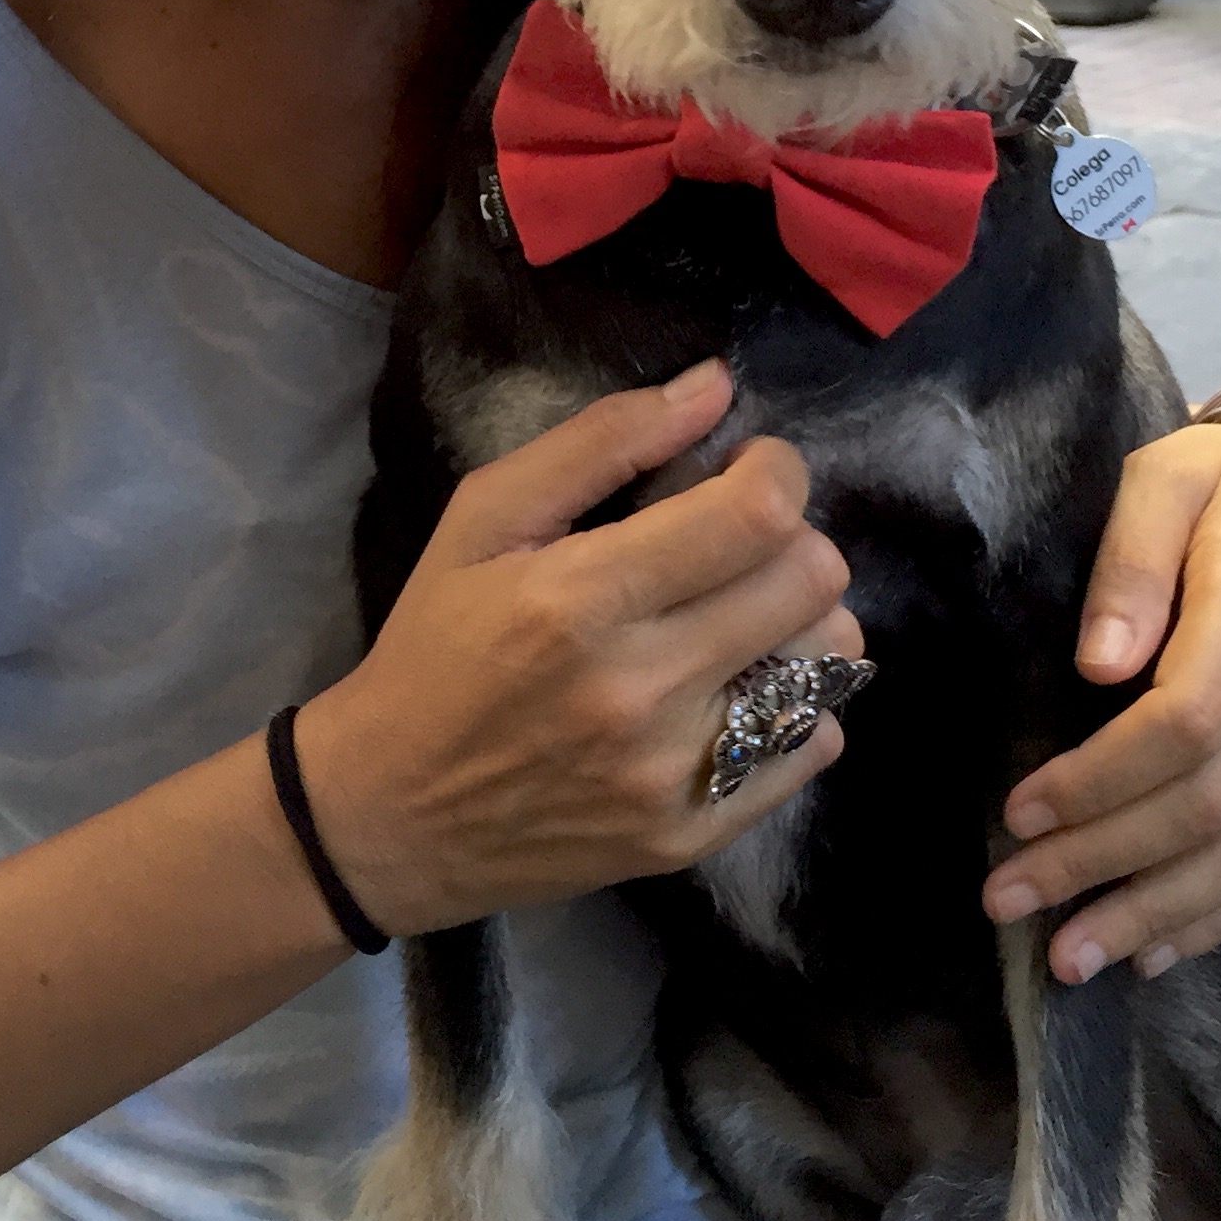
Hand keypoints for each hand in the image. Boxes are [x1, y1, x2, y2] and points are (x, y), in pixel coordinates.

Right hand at [298, 362, 861, 937]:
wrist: (392, 814)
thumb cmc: (436, 647)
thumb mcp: (484, 519)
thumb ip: (602, 441)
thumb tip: (715, 386)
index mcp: (582, 597)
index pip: (758, 514)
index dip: (776, 470)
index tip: (746, 468)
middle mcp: (640, 690)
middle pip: (811, 581)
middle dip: (791, 536)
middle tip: (738, 542)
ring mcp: (673, 774)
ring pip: (828, 661)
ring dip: (800, 619)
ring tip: (741, 615)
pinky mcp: (692, 835)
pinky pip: (814, 746)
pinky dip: (796, 705)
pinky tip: (737, 689)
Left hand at [983, 422, 1220, 983]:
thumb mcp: (1163, 480)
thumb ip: (1129, 563)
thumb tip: (1097, 666)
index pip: (1184, 721)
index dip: (1098, 779)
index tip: (1018, 813)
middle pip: (1214, 800)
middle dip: (1106, 864)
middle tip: (1011, 901)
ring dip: (1162, 914)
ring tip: (1075, 956)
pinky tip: (1158, 948)